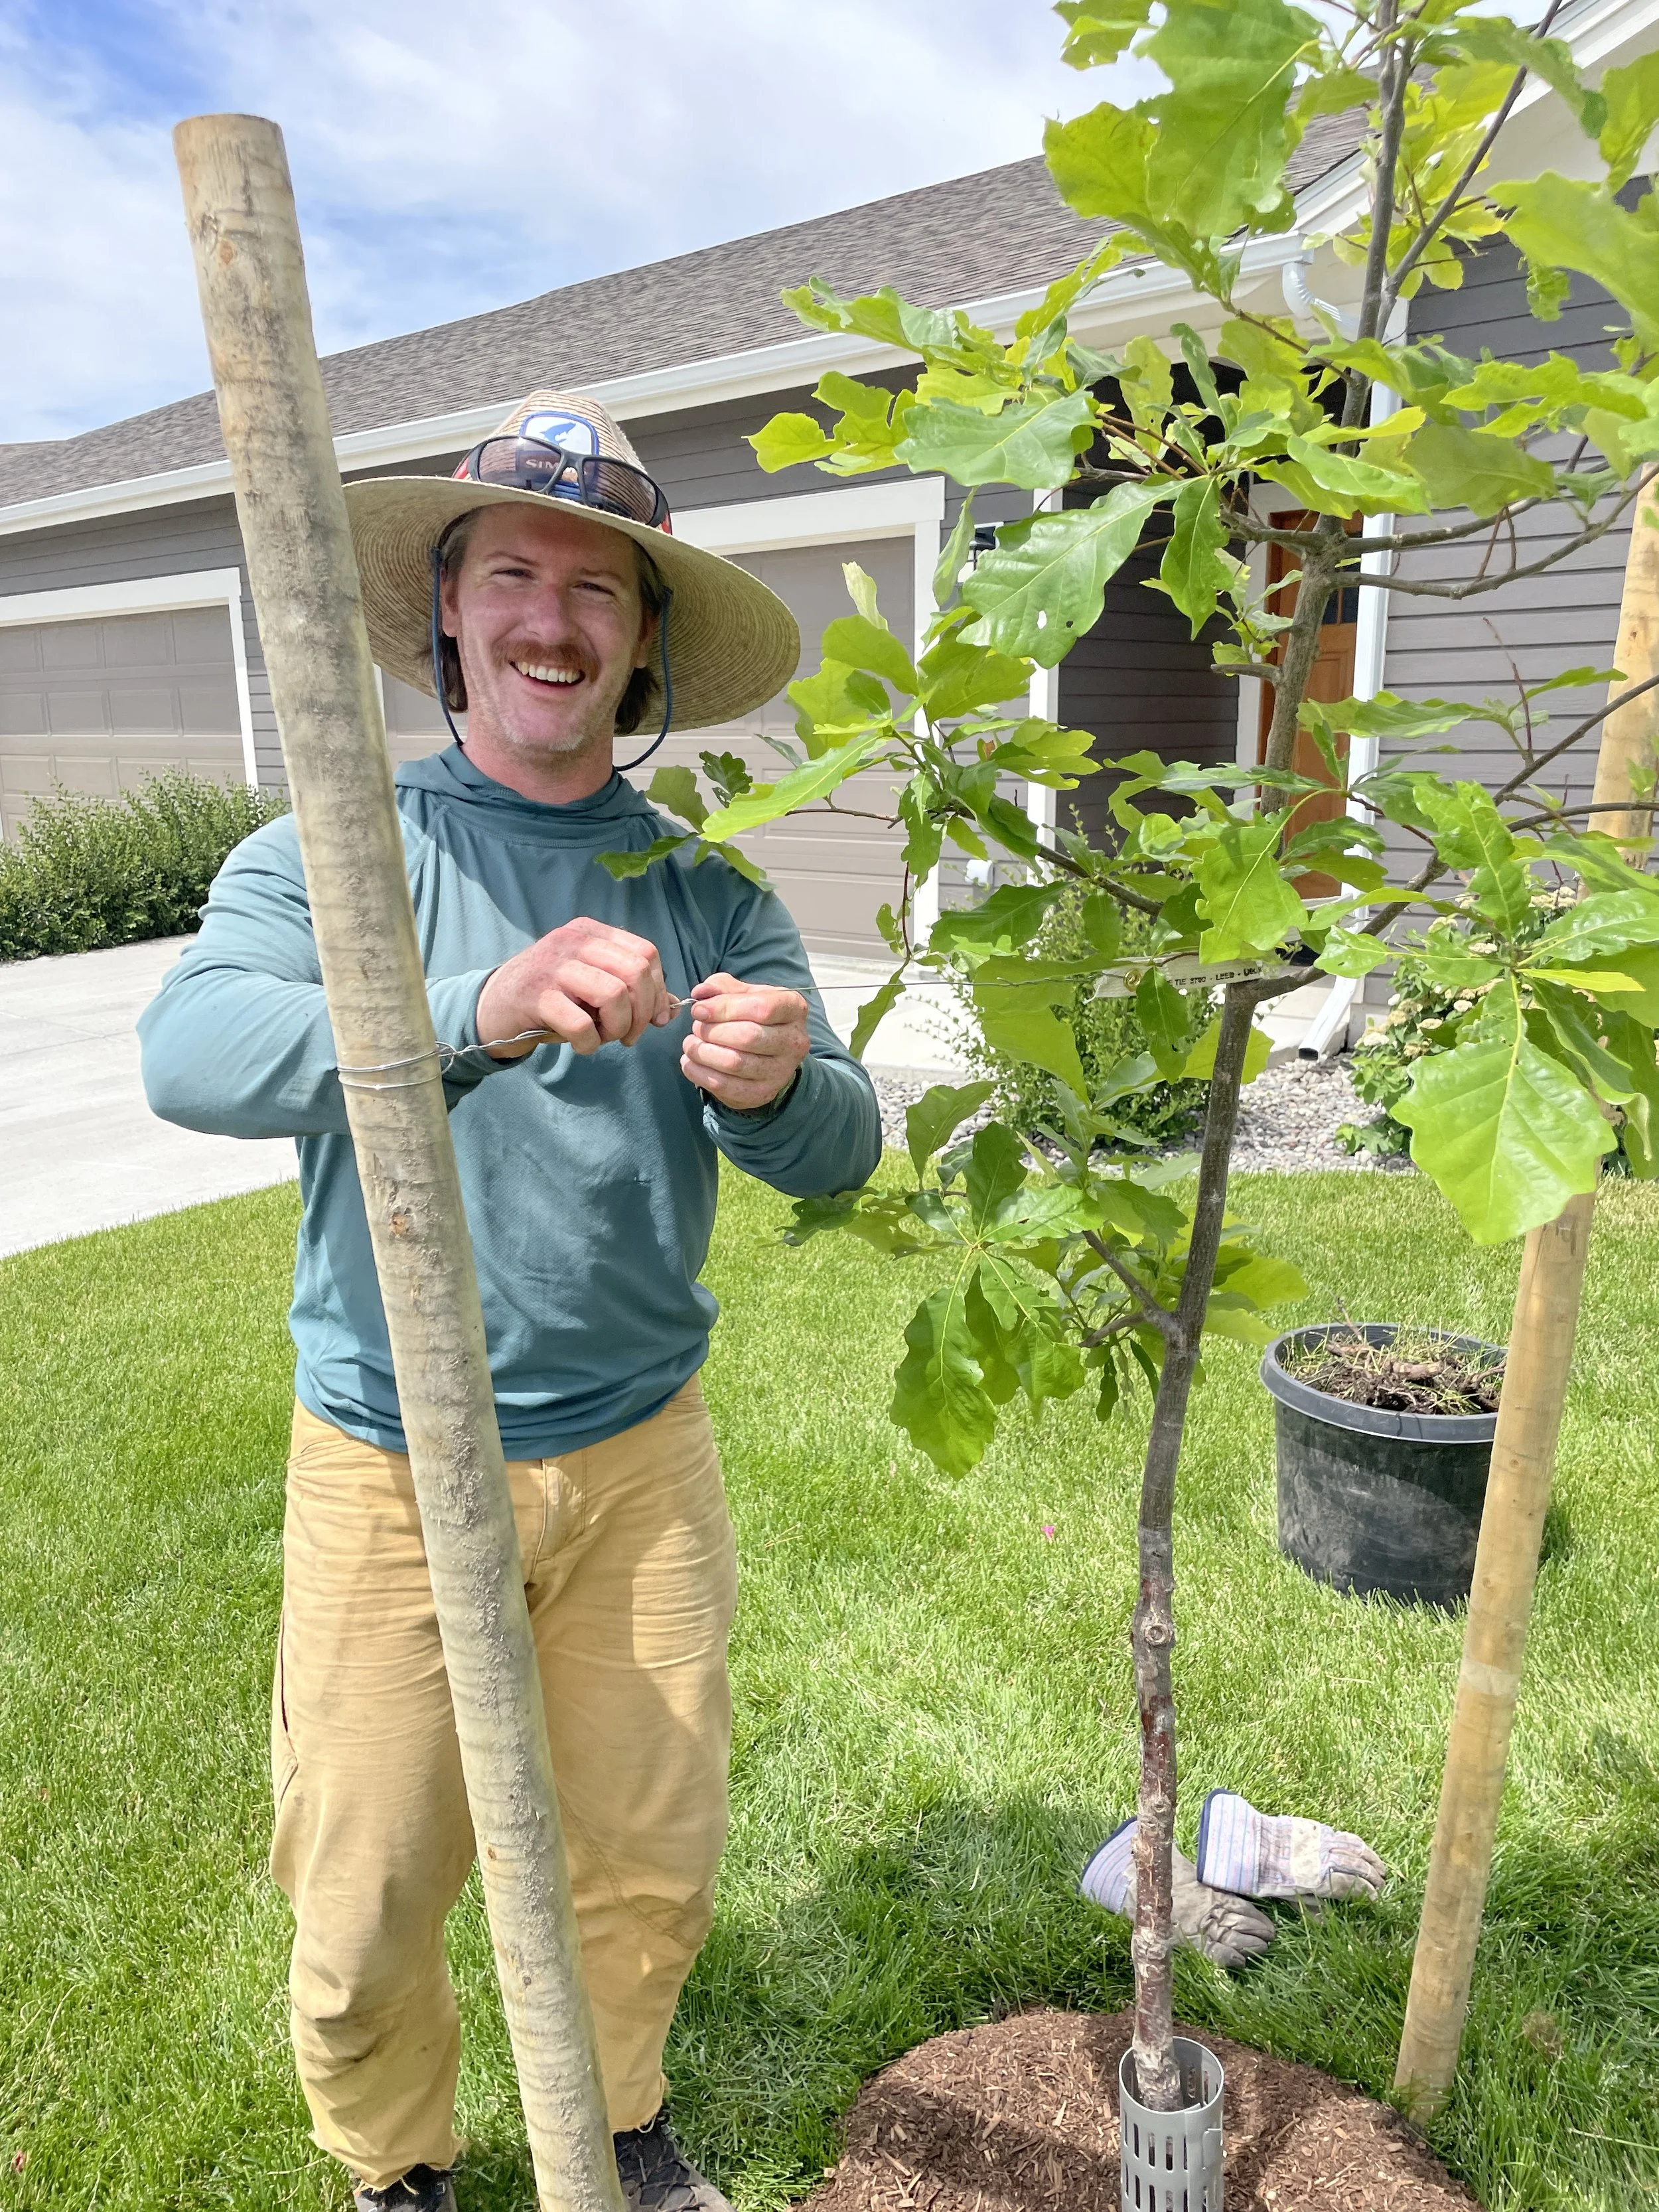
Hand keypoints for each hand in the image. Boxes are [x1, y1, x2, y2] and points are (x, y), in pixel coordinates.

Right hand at [476, 919, 673, 1057]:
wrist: (493, 1008)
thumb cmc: (550, 998)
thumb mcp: (590, 983)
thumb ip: (629, 989)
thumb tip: (670, 1009)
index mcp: (590, 932)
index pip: (645, 953)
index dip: (658, 990)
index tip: (654, 1018)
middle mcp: (573, 941)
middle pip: (635, 971)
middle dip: (642, 1012)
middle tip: (629, 1035)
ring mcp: (553, 966)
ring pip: (614, 995)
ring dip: (618, 1028)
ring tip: (604, 1038)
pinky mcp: (536, 996)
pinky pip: (581, 1024)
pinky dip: (590, 1044)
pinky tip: (581, 1045)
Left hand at [681, 972, 809, 1110]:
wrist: (770, 1055)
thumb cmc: (754, 1017)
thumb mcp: (743, 994)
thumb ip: (721, 988)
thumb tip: (701, 992)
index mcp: (793, 1008)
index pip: (761, 1008)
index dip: (724, 1008)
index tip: (699, 1010)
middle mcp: (794, 1041)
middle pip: (747, 1036)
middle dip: (712, 1031)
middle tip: (697, 1028)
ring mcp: (781, 1071)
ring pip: (734, 1063)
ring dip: (703, 1052)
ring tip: (691, 1044)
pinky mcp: (762, 1093)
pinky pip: (725, 1085)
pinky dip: (699, 1073)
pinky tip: (690, 1062)